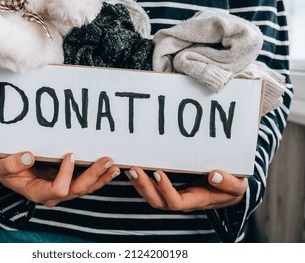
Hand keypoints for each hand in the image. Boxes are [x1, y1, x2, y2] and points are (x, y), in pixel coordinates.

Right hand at [0, 152, 119, 206]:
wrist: (12, 171)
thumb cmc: (7, 168)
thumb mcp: (2, 166)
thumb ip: (11, 163)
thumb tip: (28, 156)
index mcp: (38, 192)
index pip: (58, 189)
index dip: (66, 173)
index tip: (70, 153)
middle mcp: (54, 194)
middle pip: (78, 189)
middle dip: (94, 175)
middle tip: (107, 160)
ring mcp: (64, 189)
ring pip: (86, 187)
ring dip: (101, 177)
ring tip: (114, 166)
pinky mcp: (70, 182)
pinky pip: (87, 182)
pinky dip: (100, 175)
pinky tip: (111, 168)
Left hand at [125, 168, 247, 211]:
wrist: (229, 189)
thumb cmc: (233, 186)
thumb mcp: (238, 185)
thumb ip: (229, 183)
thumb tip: (214, 175)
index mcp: (197, 200)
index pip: (176, 202)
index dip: (165, 190)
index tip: (158, 173)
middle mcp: (182, 200)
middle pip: (157, 201)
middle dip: (144, 187)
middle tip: (134, 169)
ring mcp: (175, 194)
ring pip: (152, 196)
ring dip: (139, 184)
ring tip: (130, 168)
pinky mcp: (170, 188)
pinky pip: (152, 188)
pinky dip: (142, 180)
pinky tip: (135, 167)